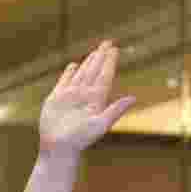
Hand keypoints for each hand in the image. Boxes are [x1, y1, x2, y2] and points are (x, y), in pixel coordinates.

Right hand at [39, 41, 136, 156]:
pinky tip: (73, 66)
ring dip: (89, 62)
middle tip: (108, 43)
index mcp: (96, 100)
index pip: (105, 76)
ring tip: (95, 51)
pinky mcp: (56, 99)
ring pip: (82, 74)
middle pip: (95, 72)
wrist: (58, 148)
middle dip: (101, 57)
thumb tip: (134, 98)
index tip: (115, 49)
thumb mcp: (100, 125)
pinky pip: (64, 82)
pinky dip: (69, 73)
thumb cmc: (80, 140)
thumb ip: (115, 110)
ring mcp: (71, 96)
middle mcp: (85, 96)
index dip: (110, 63)